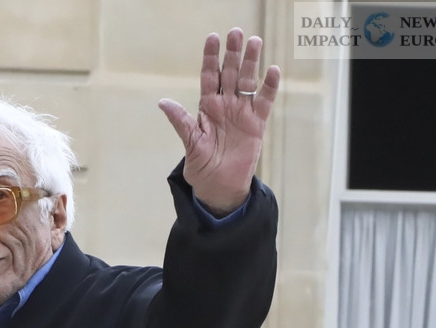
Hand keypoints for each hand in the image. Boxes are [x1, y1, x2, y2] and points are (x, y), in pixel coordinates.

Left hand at [159, 28, 280, 214]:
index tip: (213, 38)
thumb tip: (163, 102)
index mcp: (207, 107)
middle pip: (230, 73)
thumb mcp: (189, 142)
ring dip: (251, 63)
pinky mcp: (257, 124)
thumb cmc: (201, 164)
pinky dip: (269, 87)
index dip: (211, 58)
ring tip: (255, 42)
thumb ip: (180, 121)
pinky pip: (264, 102)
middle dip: (233, 53)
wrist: (219, 185)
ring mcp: (242, 113)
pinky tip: (272, 71)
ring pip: (247, 82)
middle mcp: (225, 105)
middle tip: (237, 33)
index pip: (209, 76)